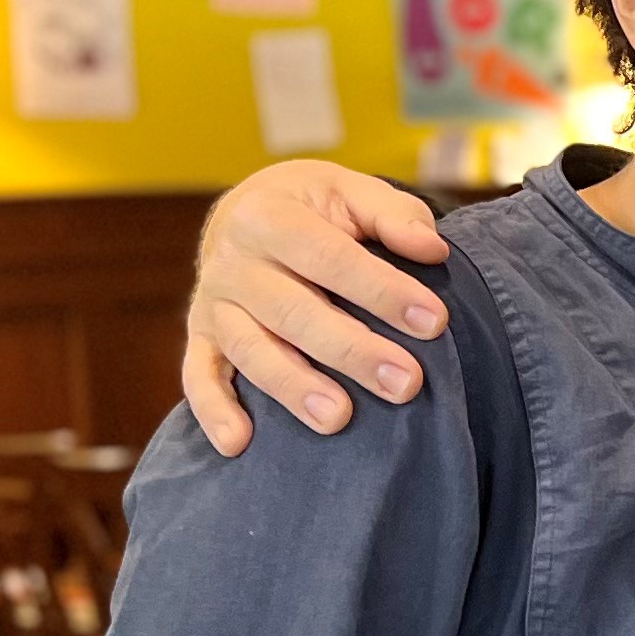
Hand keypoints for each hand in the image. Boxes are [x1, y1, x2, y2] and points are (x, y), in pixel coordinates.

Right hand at [183, 162, 451, 454]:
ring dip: (293, 387)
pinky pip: (200, 377)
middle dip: (352, 351)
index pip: (329, 257)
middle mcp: (233, 262)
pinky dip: (213, 411)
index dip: (382, 290)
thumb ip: (393, 215)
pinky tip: (238, 444)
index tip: (434, 322)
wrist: (248, 211)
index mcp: (269, 216)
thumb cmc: (317, 208)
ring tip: (338, 419)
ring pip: (251, 350)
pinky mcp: (203, 338)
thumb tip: (431, 249)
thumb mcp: (352, 191)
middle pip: (293, 313)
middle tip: (406, 384)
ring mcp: (214, 304)